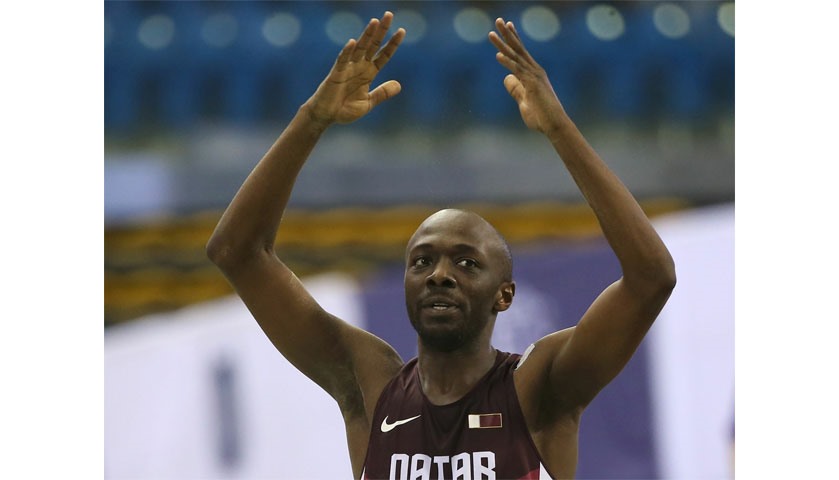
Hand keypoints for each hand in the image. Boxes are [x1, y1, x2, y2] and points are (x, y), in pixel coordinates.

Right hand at [304, 11, 404, 127]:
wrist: (327, 116)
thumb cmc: (345, 109)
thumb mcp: (368, 102)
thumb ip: (382, 93)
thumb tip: (399, 85)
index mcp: (368, 73)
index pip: (383, 55)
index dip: (392, 44)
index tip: (402, 31)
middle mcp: (359, 66)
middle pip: (372, 45)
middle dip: (381, 31)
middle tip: (389, 15)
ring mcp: (348, 68)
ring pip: (359, 48)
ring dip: (366, 35)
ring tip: (374, 22)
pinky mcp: (336, 74)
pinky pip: (342, 61)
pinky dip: (346, 52)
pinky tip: (352, 42)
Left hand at [488, 18, 566, 136]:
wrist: (555, 125)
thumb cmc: (542, 117)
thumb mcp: (524, 101)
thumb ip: (516, 89)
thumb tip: (506, 78)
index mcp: (533, 73)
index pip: (521, 52)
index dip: (514, 38)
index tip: (507, 25)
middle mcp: (535, 71)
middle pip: (518, 48)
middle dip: (507, 34)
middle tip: (498, 20)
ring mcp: (534, 76)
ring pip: (516, 57)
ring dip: (503, 45)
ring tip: (491, 33)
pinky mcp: (532, 85)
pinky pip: (518, 71)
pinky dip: (508, 63)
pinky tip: (498, 56)